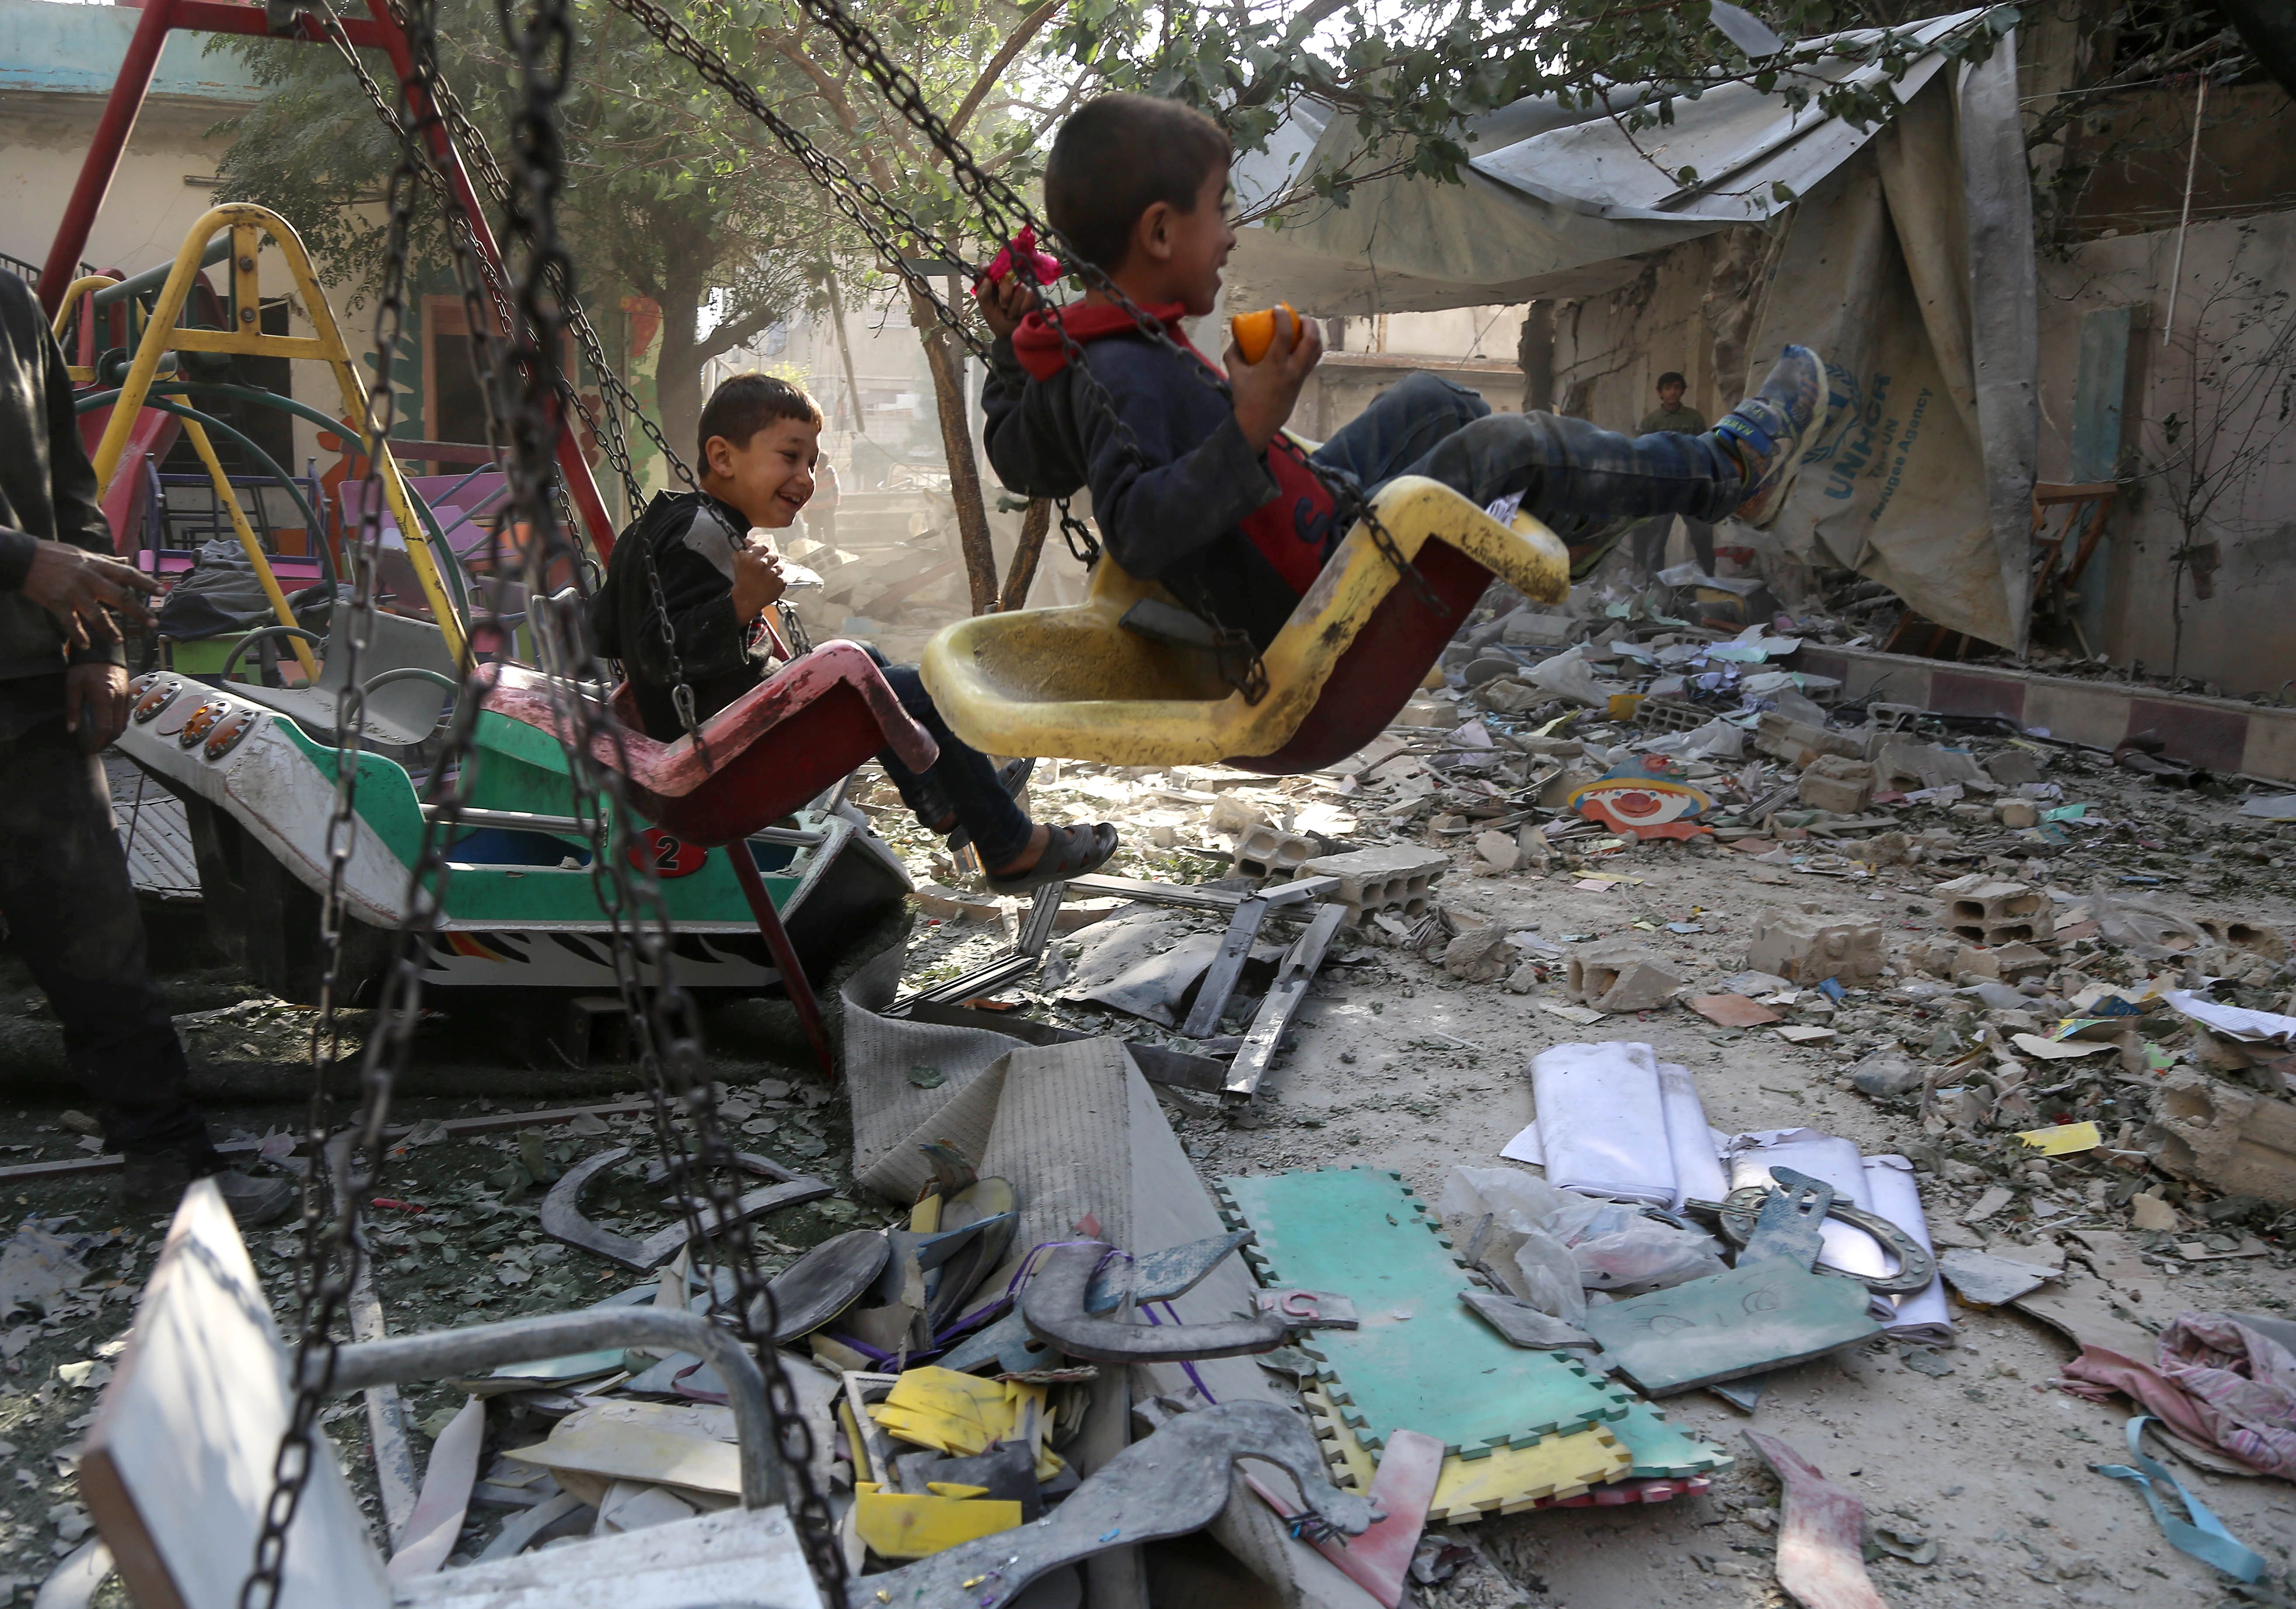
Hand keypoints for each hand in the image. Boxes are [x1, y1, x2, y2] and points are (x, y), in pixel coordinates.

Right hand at [21, 541, 157, 650]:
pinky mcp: (57, 603)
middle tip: (153, 623)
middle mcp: (89, 578)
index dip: (146, 583)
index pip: (127, 574)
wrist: (23, 558)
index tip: (163, 591)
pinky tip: (86, 645)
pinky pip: (71, 623)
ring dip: (109, 630)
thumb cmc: (55, 555)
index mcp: (97, 565)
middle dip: (138, 611)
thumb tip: (126, 560)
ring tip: (119, 641)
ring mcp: (73, 592)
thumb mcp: (83, 553)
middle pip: (120, 597)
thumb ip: (106, 560)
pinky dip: (79, 635)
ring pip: (97, 615)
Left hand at [64, 662, 130, 752]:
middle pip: (116, 730)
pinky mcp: (129, 695)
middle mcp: (119, 699)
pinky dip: (118, 725)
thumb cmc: (85, 666)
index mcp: (104, 697)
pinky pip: (125, 715)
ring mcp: (126, 697)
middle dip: (105, 742)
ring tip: (99, 739)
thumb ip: (73, 708)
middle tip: (93, 747)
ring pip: (123, 724)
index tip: (89, 750)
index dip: (97, 742)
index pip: (105, 728)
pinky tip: (108, 725)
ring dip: (112, 735)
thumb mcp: (73, 685)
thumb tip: (71, 729)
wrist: (103, 650)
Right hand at [732, 545, 786, 620]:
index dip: (763, 552)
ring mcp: (772, 574)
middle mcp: (762, 564)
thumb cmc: (742, 582)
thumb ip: (743, 549)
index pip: (764, 546)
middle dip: (770, 560)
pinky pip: (784, 576)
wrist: (745, 600)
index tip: (762, 556)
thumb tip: (749, 541)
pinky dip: (779, 579)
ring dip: (776, 570)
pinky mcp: (780, 583)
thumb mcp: (738, 562)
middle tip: (765, 568)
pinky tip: (771, 583)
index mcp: (750, 557)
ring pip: (781, 565)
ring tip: (768, 577)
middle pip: (774, 555)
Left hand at [980, 275, 1041, 340]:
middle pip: (1007, 278)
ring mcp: (1021, 287)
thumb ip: (983, 294)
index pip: (988, 269)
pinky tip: (1021, 314)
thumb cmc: (998, 321)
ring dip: (1014, 307)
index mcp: (993, 284)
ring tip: (1012, 314)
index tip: (986, 269)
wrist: (1011, 335)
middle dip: (1005, 295)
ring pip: (1020, 289)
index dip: (986, 266)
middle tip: (1003, 307)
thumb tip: (986, 279)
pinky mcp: (1033, 294)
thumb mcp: (986, 309)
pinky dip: (1023, 307)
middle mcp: (1007, 282)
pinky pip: (1029, 295)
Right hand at [1227, 310, 1322, 451]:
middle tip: (1300, 317)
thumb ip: (1234, 353)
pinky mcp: (1301, 383)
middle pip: (1311, 340)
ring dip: (1314, 335)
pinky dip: (1311, 349)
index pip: (1285, 334)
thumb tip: (1237, 337)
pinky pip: (1312, 361)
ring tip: (1306, 328)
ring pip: (1316, 351)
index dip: (1283, 317)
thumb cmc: (1245, 399)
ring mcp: (1299, 377)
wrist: (1258, 424)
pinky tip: (1302, 345)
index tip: (1277, 309)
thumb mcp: (1235, 373)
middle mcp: (1292, 369)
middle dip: (1309, 324)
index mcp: (1275, 365)